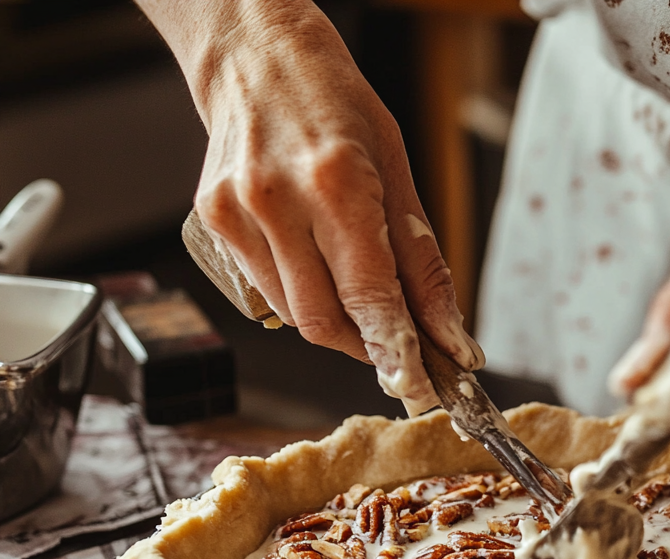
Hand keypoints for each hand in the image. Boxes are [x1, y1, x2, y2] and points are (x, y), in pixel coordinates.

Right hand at [140, 0, 481, 413]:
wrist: (255, 55)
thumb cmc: (336, 106)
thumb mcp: (399, 172)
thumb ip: (423, 264)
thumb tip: (451, 336)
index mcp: (335, 182)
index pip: (368, 296)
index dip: (395, 352)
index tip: (417, 388)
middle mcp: (276, 201)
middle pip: (325, 322)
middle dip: (367, 346)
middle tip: (396, 344)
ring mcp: (237, 213)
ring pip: (295, 316)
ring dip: (337, 322)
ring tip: (355, 286)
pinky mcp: (213, 221)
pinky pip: (268, 292)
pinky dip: (303, 297)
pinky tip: (314, 261)